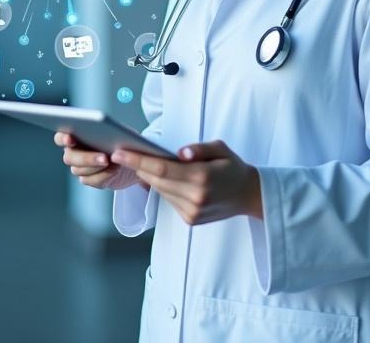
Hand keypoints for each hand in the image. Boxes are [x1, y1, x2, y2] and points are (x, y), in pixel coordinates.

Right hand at [54, 132, 142, 189]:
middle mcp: (73, 152)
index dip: (63, 138)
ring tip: (113, 163)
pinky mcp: (89, 179)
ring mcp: (79, 167)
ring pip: (78, 170)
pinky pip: (90, 181)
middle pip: (69, 157)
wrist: (130, 158)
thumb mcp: (118, 131)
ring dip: (96, 167)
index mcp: (75, 135)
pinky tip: (114, 170)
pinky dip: (103, 176)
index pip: (60, 137)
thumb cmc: (121, 140)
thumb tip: (109, 132)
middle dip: (86, 158)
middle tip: (104, 158)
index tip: (71, 139)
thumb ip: (108, 130)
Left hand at [111, 140, 262, 224]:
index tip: (120, 153)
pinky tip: (165, 178)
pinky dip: (163, 188)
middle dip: (138, 167)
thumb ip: (199, 148)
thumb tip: (180, 154)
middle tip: (123, 153)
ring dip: (150, 177)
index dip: (138, 160)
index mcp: (202, 177)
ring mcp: (192, 211)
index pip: (161, 168)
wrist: (249, 195)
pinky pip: (169, 200)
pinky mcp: (190, 219)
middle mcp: (195, 197)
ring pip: (161, 191)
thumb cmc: (233, 168)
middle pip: (156, 180)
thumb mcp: (221, 149)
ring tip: (142, 163)